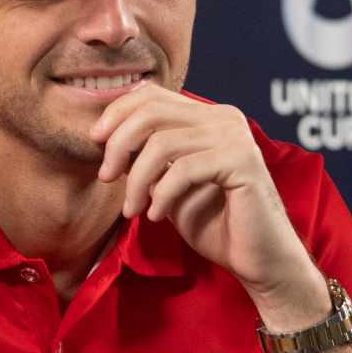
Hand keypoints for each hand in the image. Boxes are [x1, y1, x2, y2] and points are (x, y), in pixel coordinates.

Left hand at [90, 86, 325, 325]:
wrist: (255, 257)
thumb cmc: (211, 222)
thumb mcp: (167, 182)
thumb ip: (145, 156)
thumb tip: (104, 135)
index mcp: (206, 116)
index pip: (151, 94)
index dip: (116, 112)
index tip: (96, 141)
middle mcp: (224, 118)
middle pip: (151, 112)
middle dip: (119, 145)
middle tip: (106, 177)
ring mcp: (236, 138)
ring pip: (162, 143)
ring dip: (137, 180)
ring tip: (132, 209)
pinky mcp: (244, 163)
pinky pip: (184, 169)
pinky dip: (162, 194)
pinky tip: (156, 215)